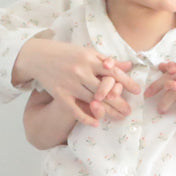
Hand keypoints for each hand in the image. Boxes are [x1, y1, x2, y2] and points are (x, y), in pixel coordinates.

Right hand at [15, 38, 139, 126]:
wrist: (37, 56)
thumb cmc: (65, 53)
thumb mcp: (86, 52)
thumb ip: (106, 61)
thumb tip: (128, 66)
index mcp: (89, 58)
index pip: (112, 72)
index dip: (126, 82)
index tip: (137, 91)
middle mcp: (80, 71)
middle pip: (104, 89)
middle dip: (119, 101)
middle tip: (129, 111)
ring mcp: (70, 84)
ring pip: (92, 101)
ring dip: (107, 111)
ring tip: (119, 117)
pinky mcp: (59, 94)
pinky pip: (74, 109)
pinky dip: (85, 117)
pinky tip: (96, 123)